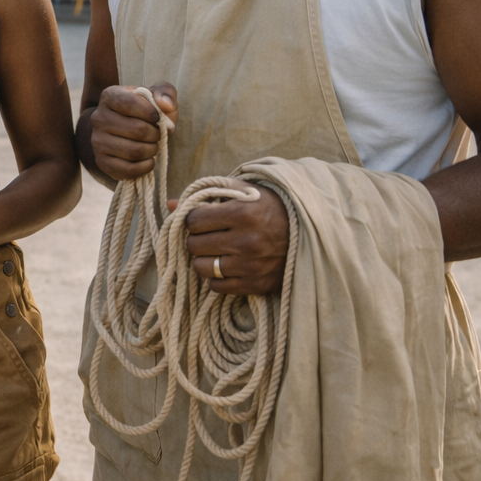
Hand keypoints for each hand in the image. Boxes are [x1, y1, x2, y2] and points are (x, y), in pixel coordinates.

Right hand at [89, 84, 177, 180]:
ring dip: (152, 150)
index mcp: (109, 96)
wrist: (126, 131)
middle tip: (158, 134)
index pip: (129, 104)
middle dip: (155, 134)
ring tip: (153, 146)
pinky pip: (128, 170)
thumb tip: (165, 105)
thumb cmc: (145, 111)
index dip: (150, 113)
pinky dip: (145, 167)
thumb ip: (165, 93)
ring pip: (134, 151)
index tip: (158, 118)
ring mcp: (97, 141)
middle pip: (137, 130)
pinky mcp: (101, 162)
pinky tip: (149, 160)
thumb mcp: (157, 96)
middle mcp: (98, 118)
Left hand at [175, 179, 289, 294]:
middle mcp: (246, 241)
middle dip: (196, 239)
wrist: (310, 234)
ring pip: (201, 268)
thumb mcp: (245, 193)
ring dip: (203, 260)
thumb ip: (208, 193)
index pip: (194, 220)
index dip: (193, 220)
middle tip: (207, 236)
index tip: (201, 220)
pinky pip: (217, 287)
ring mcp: (251, 266)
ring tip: (215, 252)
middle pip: (194, 245)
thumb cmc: (272, 209)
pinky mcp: (256, 285)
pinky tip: (227, 267)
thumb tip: (170, 204)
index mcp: (242, 213)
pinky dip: (217, 278)